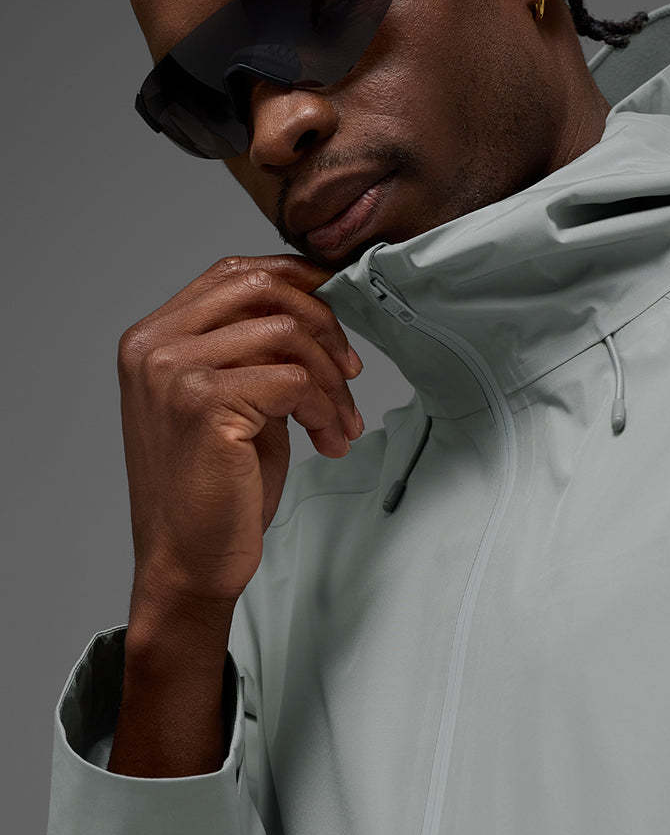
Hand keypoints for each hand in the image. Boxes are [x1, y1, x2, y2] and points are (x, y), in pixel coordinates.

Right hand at [116, 253, 363, 606]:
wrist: (188, 562)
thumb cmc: (215, 489)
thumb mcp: (232, 401)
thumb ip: (255, 352)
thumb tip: (316, 310)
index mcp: (152, 338)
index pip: (233, 272)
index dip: (297, 280)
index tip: (338, 313)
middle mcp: (154, 346)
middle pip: (262, 286)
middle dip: (324, 322)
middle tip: (351, 370)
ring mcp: (174, 371)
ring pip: (286, 332)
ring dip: (331, 378)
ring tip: (341, 422)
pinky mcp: (204, 404)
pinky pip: (293, 380)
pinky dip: (325, 408)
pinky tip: (328, 440)